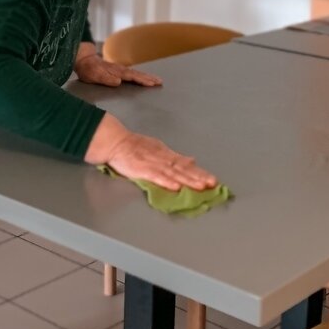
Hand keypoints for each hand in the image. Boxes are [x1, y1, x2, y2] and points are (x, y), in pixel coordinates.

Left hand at [75, 48, 161, 88]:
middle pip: (137, 74)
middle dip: (149, 78)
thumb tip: (118, 82)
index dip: (142, 80)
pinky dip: (140, 76)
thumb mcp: (94, 75)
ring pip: (136, 73)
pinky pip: (132, 73)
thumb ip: (105, 78)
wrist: (83, 59)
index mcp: (116, 72)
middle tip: (160, 82)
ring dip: (146, 77)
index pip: (132, 77)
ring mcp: (119, 69)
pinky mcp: (118, 70)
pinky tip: (144, 78)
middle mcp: (120, 70)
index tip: (152, 84)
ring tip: (157, 80)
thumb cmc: (87, 69)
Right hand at [85, 114, 216, 191]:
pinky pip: (156, 176)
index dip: (199, 172)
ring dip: (188, 180)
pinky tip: (176, 187)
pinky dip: (166, 182)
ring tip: (201, 186)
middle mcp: (162, 158)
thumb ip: (174, 157)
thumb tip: (192, 160)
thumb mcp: (158, 148)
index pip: (186, 164)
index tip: (212, 179)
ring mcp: (152, 163)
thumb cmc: (134, 146)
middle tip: (212, 183)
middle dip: (198, 176)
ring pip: (173, 173)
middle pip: (183, 169)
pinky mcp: (142, 169)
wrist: (115, 142)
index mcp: (166, 153)